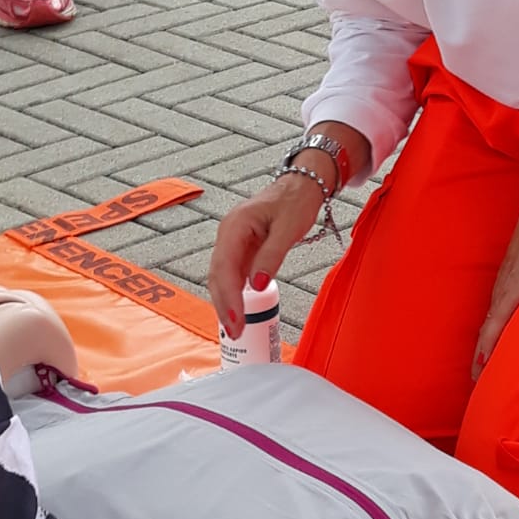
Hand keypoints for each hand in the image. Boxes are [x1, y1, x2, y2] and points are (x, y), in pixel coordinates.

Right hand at [208, 172, 326, 336]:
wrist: (300, 185)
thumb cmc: (295, 201)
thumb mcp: (288, 228)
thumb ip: (271, 256)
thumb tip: (257, 285)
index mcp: (234, 226)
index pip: (224, 268)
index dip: (228, 298)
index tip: (236, 321)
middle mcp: (227, 235)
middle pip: (218, 276)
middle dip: (224, 306)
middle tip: (236, 333)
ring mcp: (232, 242)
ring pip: (222, 277)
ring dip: (227, 303)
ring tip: (236, 329)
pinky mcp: (240, 248)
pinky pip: (232, 274)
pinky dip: (234, 294)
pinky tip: (239, 311)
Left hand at [472, 198, 518, 379]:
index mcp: (510, 284)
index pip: (496, 317)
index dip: (490, 338)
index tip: (486, 357)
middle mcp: (502, 290)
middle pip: (488, 327)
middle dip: (483, 351)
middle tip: (477, 375)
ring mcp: (504, 293)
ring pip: (488, 330)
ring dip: (483, 352)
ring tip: (478, 374)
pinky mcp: (510, 295)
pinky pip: (495, 326)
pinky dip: (487, 345)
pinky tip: (481, 362)